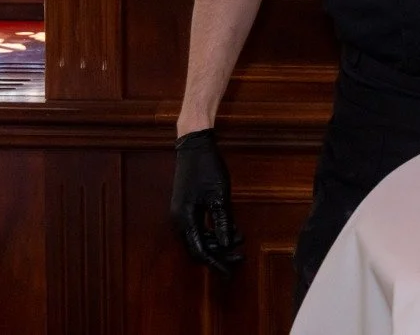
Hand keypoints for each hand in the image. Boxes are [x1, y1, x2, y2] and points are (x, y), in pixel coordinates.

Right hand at [171, 128, 243, 275]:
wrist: (194, 146)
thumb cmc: (207, 168)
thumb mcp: (219, 196)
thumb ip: (222, 222)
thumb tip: (227, 244)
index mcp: (185, 220)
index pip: (200, 251)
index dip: (216, 263)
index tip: (230, 272)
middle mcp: (179, 221)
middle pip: (198, 248)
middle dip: (219, 255)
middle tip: (240, 258)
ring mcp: (181, 214)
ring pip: (199, 238)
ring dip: (218, 243)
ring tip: (239, 241)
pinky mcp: (186, 208)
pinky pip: (198, 228)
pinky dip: (214, 232)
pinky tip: (230, 230)